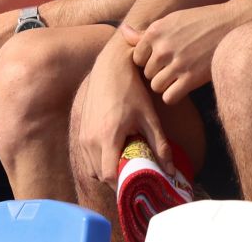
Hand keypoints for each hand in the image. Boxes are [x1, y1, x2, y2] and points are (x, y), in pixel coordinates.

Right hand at [73, 35, 172, 189]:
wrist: (110, 67)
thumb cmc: (131, 90)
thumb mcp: (149, 117)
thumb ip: (160, 145)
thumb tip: (170, 170)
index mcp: (108, 135)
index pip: (109, 175)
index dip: (122, 184)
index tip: (136, 182)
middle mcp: (90, 138)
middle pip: (100, 175)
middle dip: (116, 178)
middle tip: (133, 173)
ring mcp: (82, 134)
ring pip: (91, 168)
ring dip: (106, 170)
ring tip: (124, 162)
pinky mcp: (80, 130)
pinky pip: (86, 157)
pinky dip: (98, 161)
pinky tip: (113, 151)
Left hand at [125, 2, 240, 104]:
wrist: (231, 25)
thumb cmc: (199, 22)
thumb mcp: (171, 21)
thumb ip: (146, 32)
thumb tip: (122, 31)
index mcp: (155, 31)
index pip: (137, 58)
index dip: (149, 60)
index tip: (162, 58)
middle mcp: (163, 47)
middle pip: (147, 74)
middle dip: (158, 72)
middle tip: (175, 66)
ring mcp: (177, 64)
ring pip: (156, 87)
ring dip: (166, 85)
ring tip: (179, 75)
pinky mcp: (191, 78)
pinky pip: (169, 98)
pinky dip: (174, 95)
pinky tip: (183, 86)